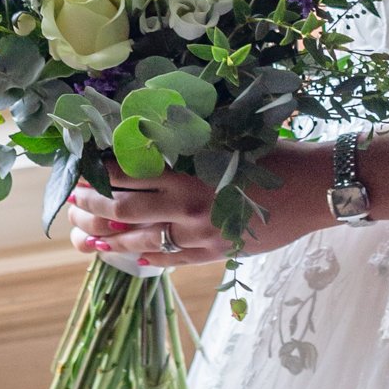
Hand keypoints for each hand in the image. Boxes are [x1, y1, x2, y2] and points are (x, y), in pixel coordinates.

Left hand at [68, 145, 332, 267]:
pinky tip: (131, 255)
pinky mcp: (216, 253)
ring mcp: (201, 235)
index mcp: (189, 172)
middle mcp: (188, 207)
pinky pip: (172, 259)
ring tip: (84, 238)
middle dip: (93, 207)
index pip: (130, 172)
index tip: (79, 169)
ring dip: (108, 240)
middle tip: (72, 204)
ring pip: (141, 239)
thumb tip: (150, 129)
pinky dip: (147, 256)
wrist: (315, 189)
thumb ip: (189, 139)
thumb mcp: (227, 137)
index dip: (100, 172)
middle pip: (125, 210)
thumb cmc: (274, 154)